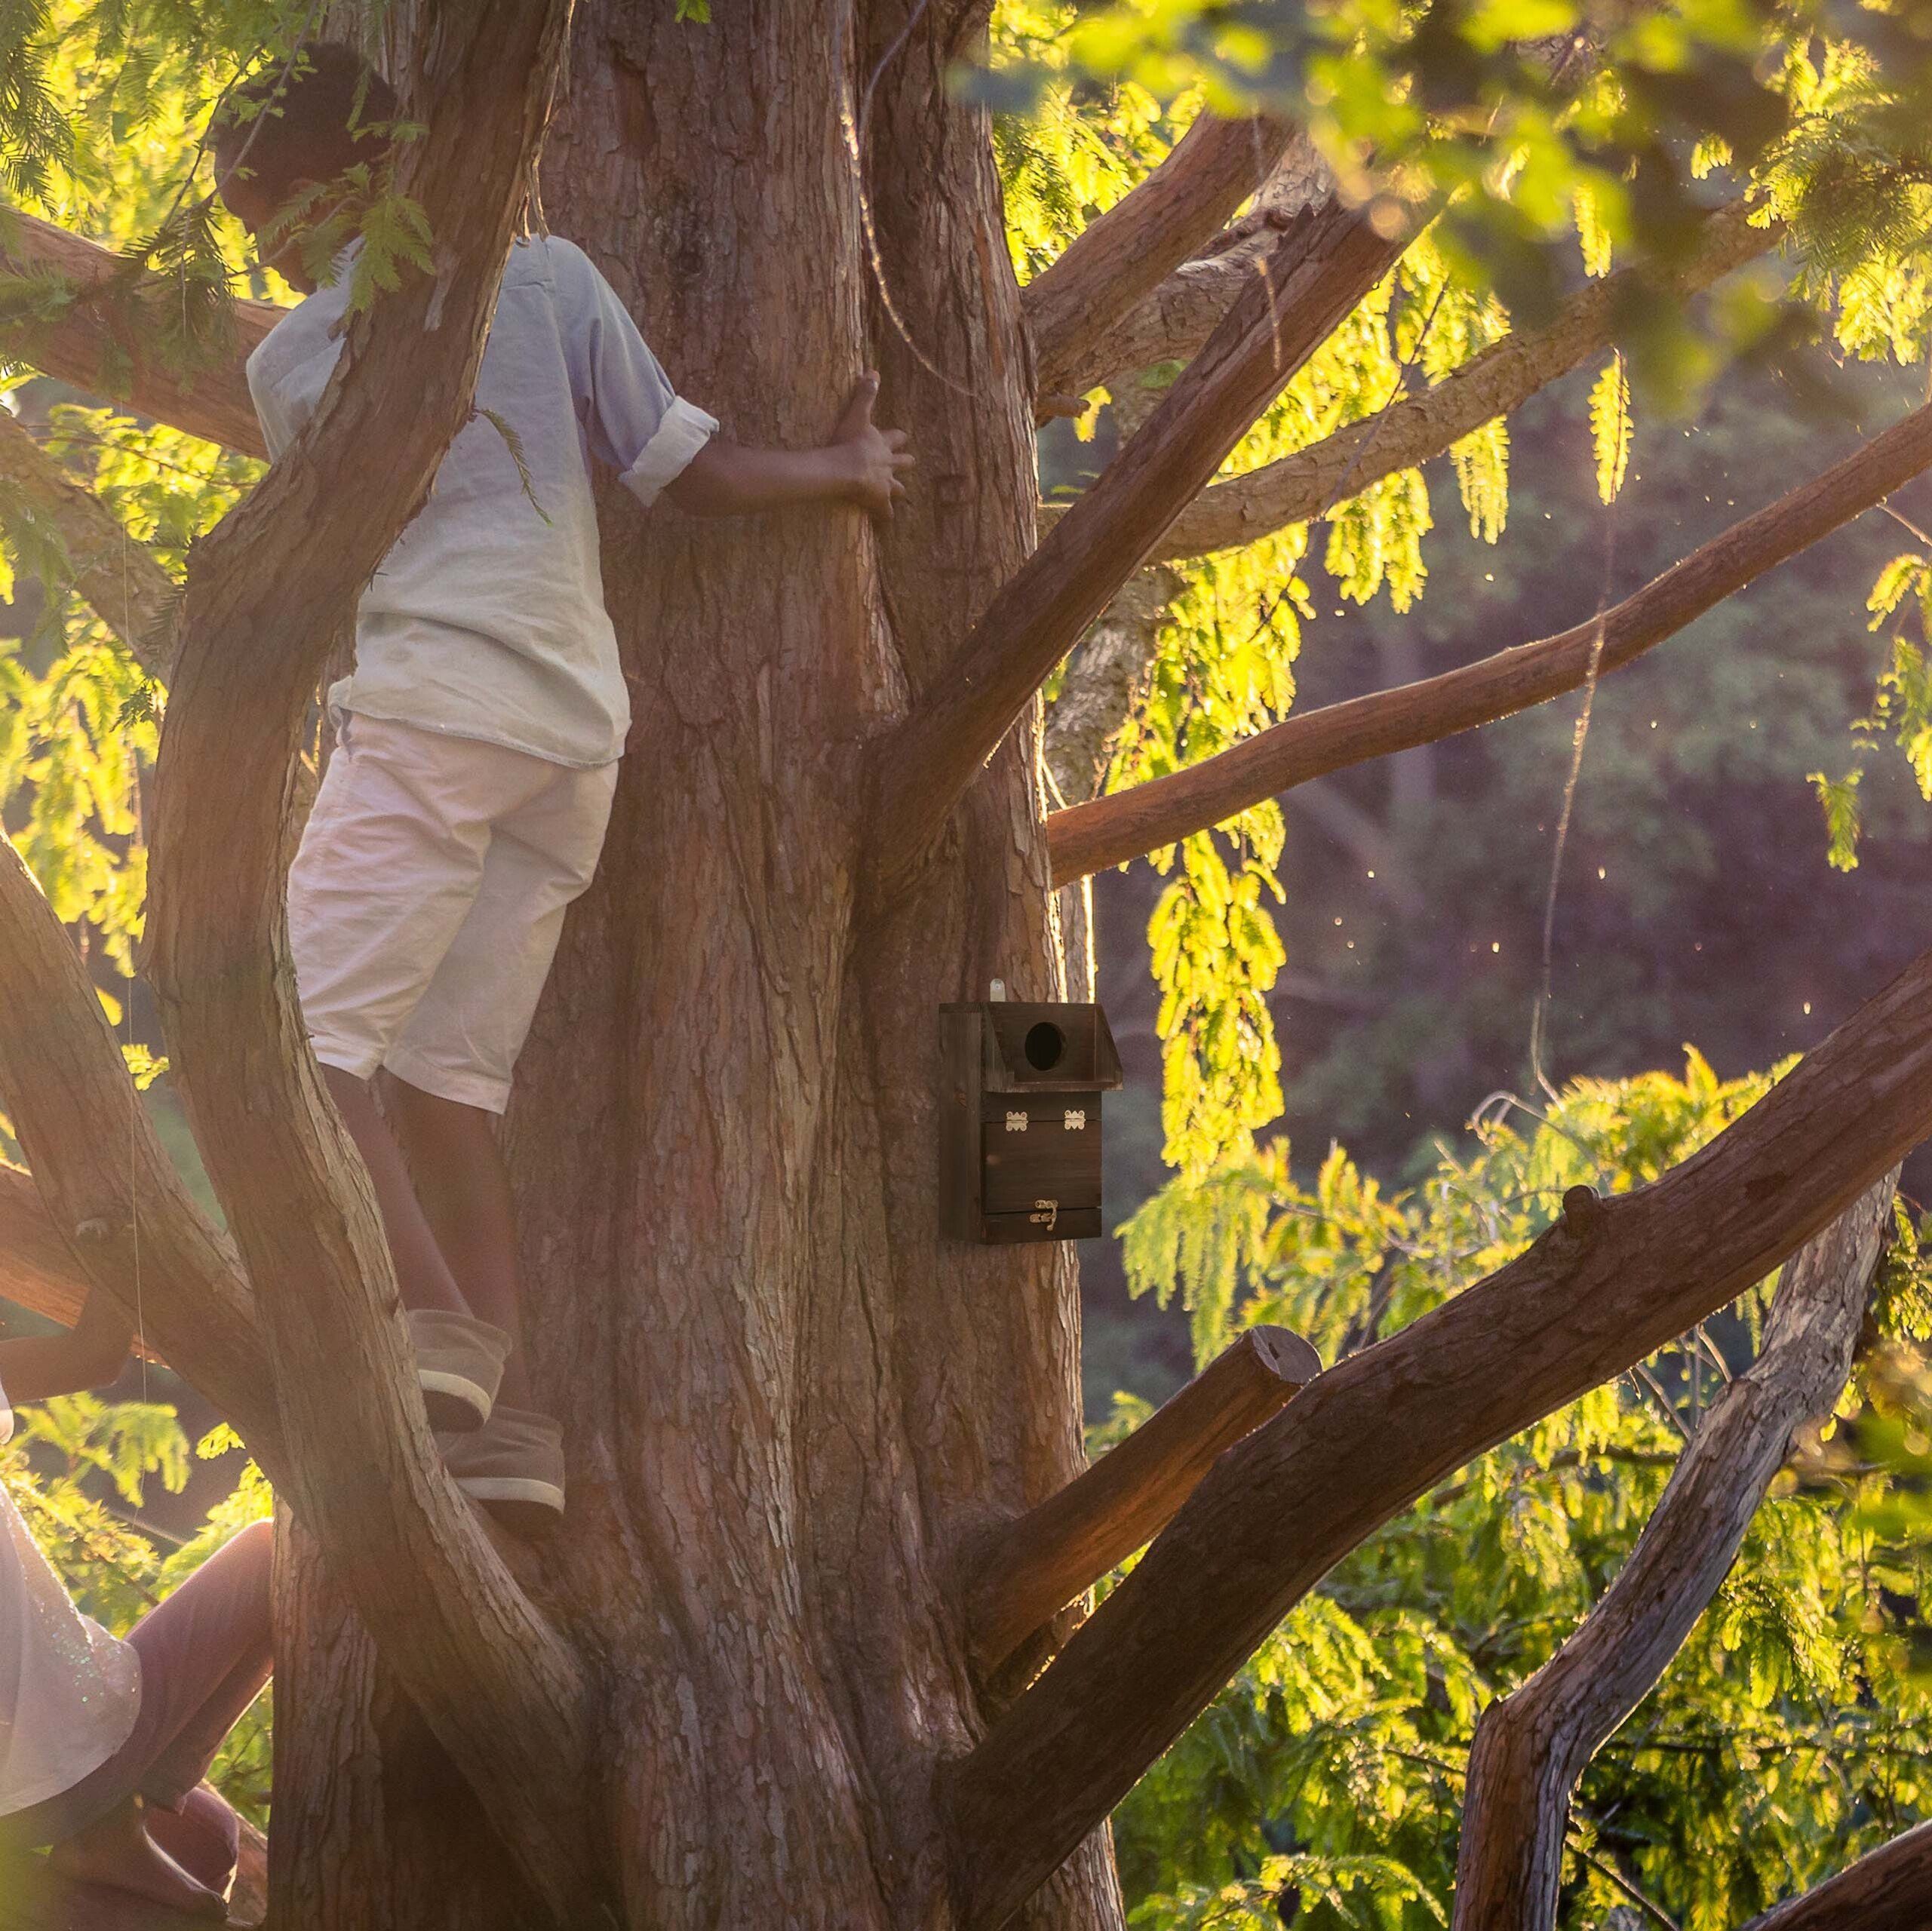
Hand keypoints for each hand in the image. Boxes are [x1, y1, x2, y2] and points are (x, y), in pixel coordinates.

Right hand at [833, 371, 913, 517]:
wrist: (848, 468)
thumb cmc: (849, 441)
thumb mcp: (857, 414)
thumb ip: (865, 394)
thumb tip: (874, 371)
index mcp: (883, 444)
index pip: (896, 438)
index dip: (899, 437)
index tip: (904, 436)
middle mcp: (889, 464)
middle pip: (902, 463)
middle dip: (905, 462)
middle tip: (910, 462)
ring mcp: (885, 484)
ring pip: (897, 488)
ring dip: (898, 490)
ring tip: (901, 494)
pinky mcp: (879, 500)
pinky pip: (884, 511)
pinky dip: (885, 515)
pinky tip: (886, 521)